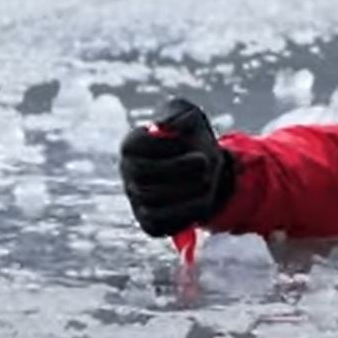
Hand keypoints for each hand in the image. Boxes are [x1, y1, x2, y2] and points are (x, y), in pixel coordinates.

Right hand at [119, 97, 233, 237]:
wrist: (209, 170)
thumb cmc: (194, 139)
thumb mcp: (190, 116)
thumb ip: (178, 113)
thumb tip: (163, 125)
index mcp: (132, 146)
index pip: (133, 146)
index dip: (160, 144)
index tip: (184, 140)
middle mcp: (128, 174)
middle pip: (142, 174)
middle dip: (178, 167)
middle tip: (204, 161)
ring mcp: (136, 200)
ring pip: (153, 200)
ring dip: (187, 189)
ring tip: (206, 179)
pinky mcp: (150, 224)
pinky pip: (163, 223)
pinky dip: (187, 212)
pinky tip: (203, 199)